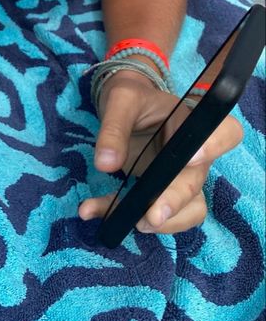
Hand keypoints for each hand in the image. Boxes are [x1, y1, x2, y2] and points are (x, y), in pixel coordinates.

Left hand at [78, 69, 243, 234]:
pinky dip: (124, 217)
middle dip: (175, 201)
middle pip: (197, 182)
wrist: (124, 107)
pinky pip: (157, 216)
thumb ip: (113, 128)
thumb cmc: (131, 97)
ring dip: (164, 222)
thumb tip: (106, 164)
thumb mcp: (120, 99)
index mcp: (191, 123)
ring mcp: (180, 178)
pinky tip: (94, 211)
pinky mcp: (161, 193)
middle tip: (151, 215)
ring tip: (132, 223)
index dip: (215, 146)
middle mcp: (194, 155)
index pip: (226, 132)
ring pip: (189, 209)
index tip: (190, 160)